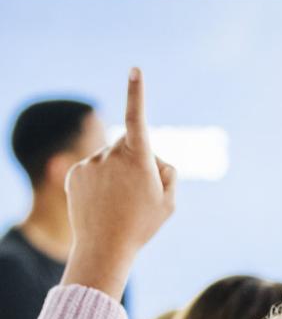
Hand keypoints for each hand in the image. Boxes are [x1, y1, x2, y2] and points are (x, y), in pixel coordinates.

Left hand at [63, 68, 175, 298]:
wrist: (104, 247)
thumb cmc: (142, 225)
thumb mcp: (169, 201)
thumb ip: (168, 173)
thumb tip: (155, 158)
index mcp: (139, 159)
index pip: (138, 118)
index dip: (137, 93)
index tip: (135, 71)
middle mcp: (112, 155)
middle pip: (130, 146)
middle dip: (139, 160)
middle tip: (141, 195)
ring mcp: (91, 163)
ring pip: (111, 159)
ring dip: (118, 174)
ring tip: (119, 204)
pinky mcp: (75, 173)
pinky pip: (93, 169)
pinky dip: (100, 181)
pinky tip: (102, 202)